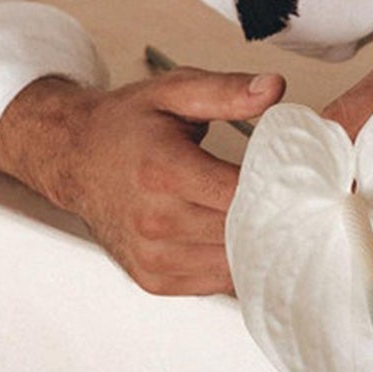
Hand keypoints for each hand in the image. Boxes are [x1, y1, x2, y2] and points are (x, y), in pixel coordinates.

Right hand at [0, 67, 284, 293]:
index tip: (299, 178)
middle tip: (293, 198)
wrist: (73, 157)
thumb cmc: (125, 124)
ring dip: (253, 245)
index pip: (241, 195)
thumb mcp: (173, 92)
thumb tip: (275, 88)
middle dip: (273, 217)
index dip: (278, 189)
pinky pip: (213, 282)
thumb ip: (227, 91)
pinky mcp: (152, 279)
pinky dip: (229, 262)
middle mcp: (154, 220)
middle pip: (241, 233)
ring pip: (232, 265)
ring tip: (265, 217)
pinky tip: (232, 236)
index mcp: (163, 170)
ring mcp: (152, 256)